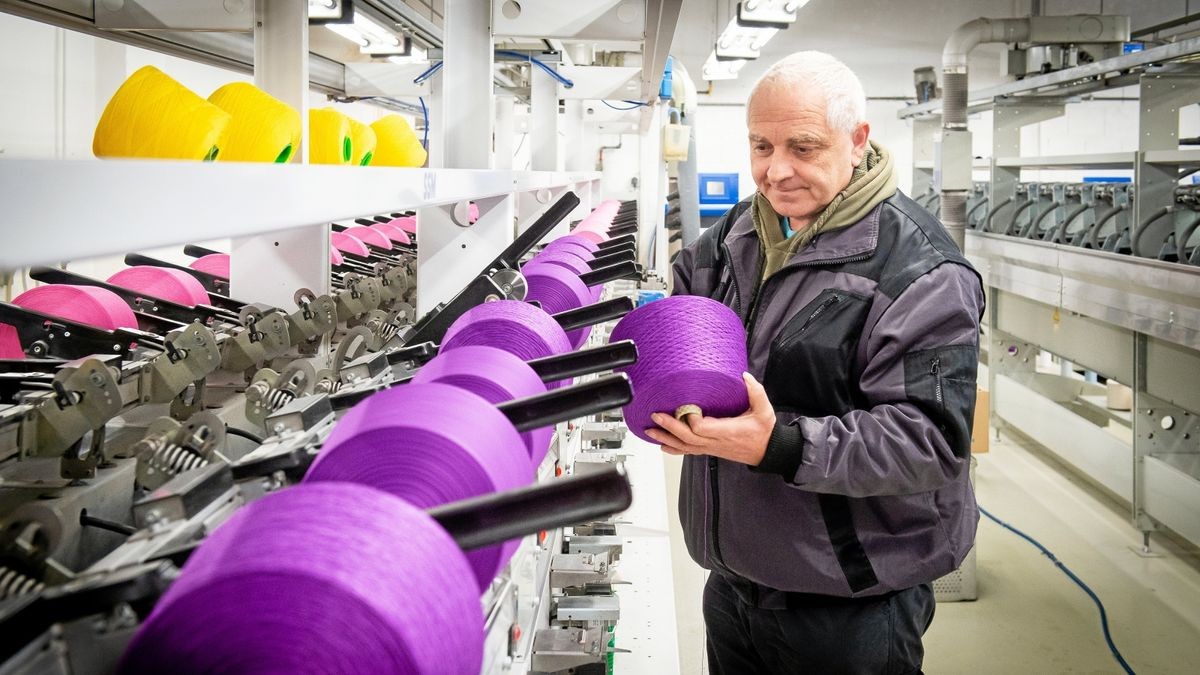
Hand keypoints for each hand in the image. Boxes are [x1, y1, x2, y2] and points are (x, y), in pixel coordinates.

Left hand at [644, 372, 775, 465]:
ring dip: (666, 439)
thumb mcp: (765, 410)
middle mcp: (716, 442)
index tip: (686, 408)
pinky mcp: (709, 450)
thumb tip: (745, 376)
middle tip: (656, 415)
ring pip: (685, 446)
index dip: (691, 420)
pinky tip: (662, 445)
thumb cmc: (764, 432)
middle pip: (688, 438)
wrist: (767, 451)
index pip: (703, 429)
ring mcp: (711, 448)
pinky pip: (688, 451)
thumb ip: (756, 392)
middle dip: (670, 427)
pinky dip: (674, 449)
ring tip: (650, 431)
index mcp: (728, 431)